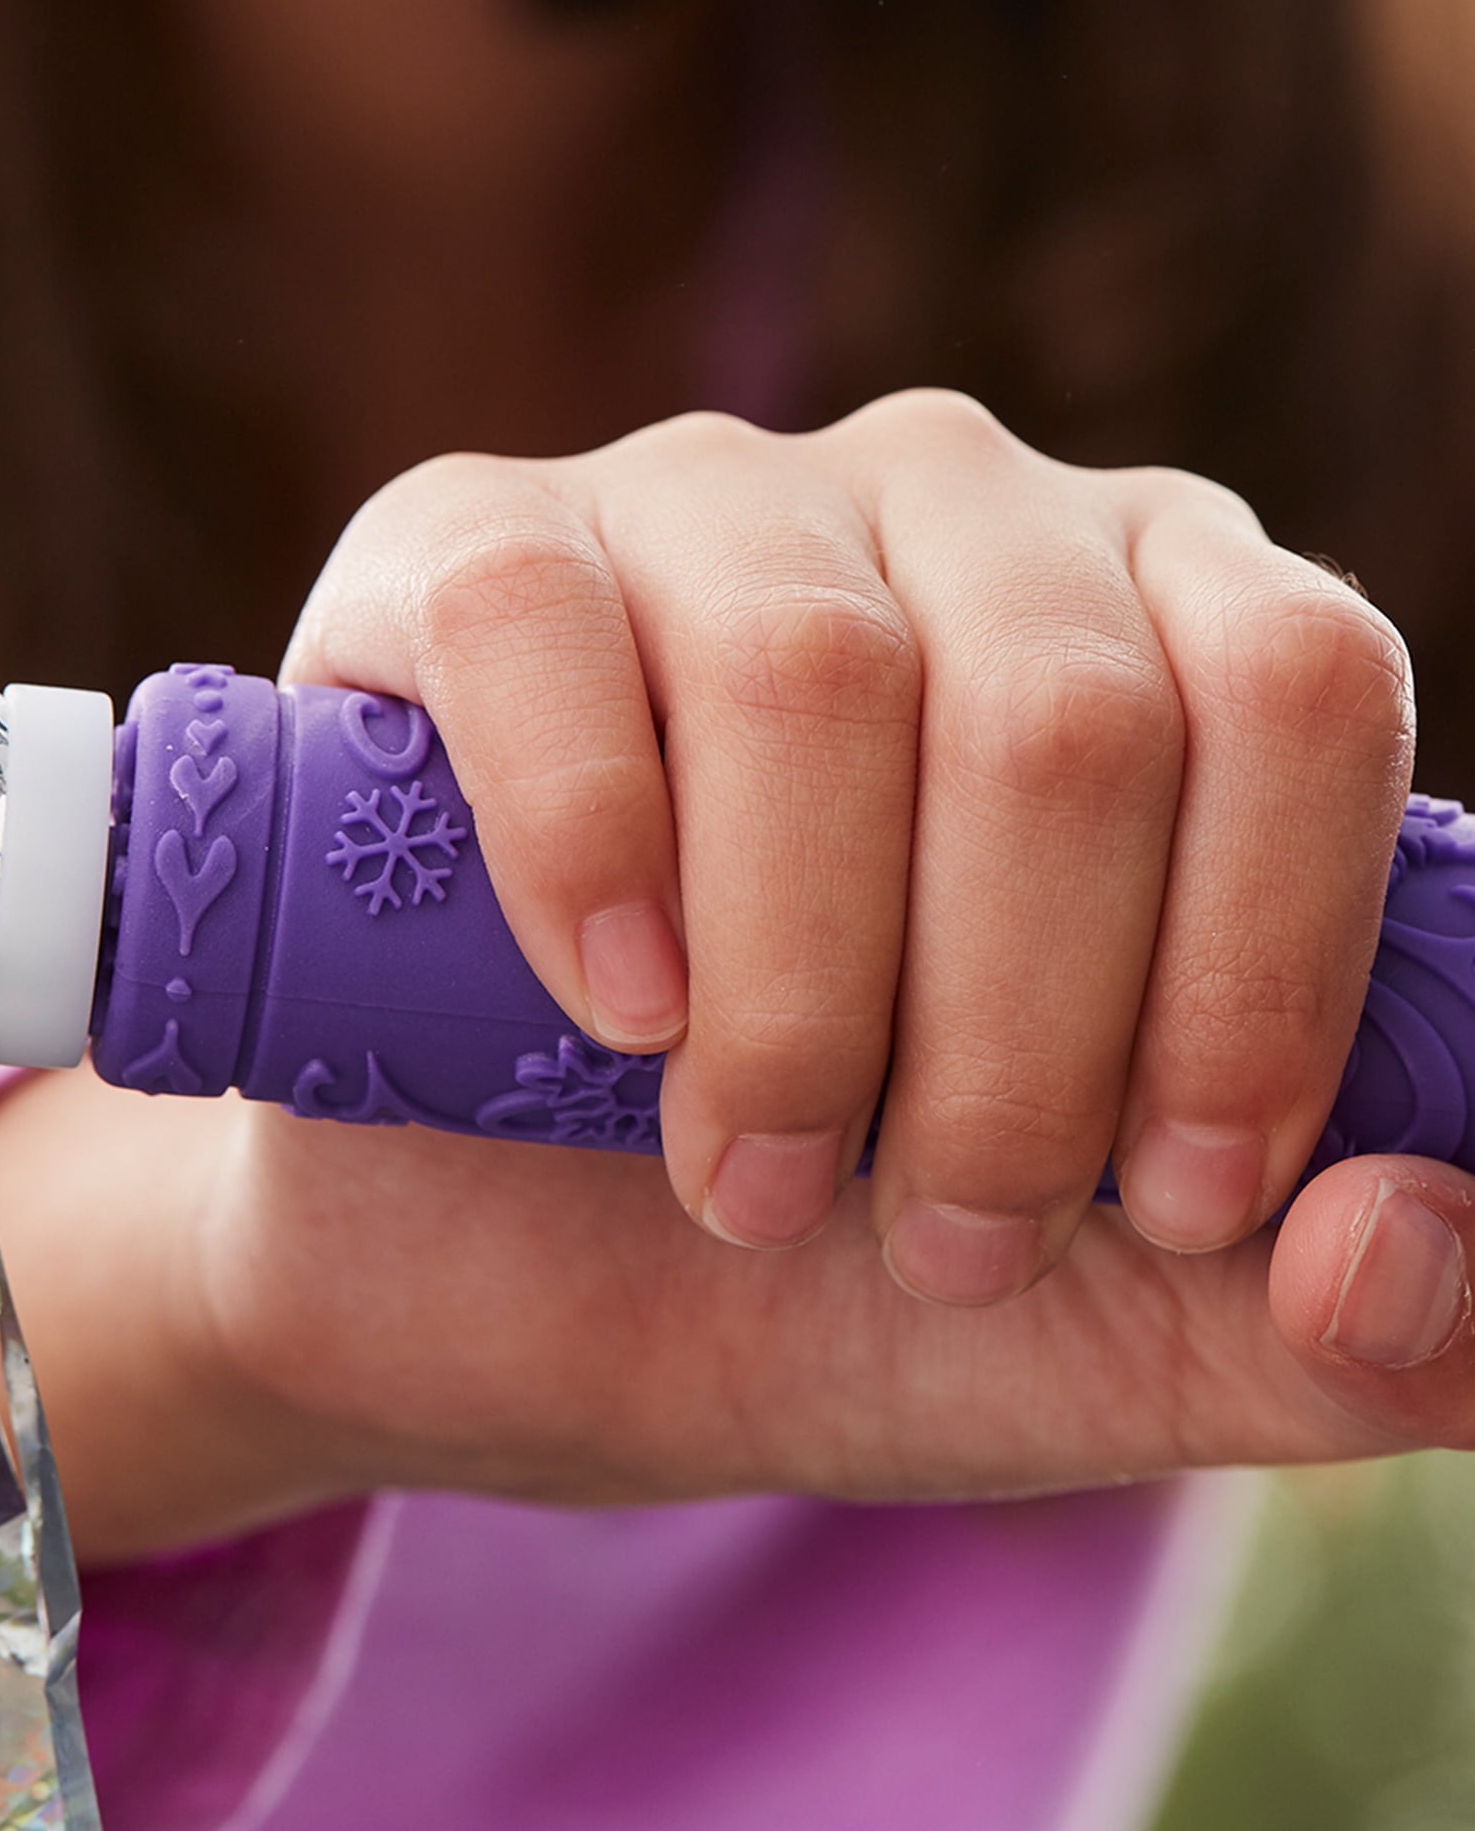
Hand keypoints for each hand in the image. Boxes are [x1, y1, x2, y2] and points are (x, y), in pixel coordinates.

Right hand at [0, 393, 1474, 1561]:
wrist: (488, 1267)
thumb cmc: (803, 1251)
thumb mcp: (1088, 1334)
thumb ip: (1318, 1333)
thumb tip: (1414, 1233)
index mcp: (1146, 632)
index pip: (1294, 688)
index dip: (1259, 972)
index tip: (1159, 1207)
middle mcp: (939, 510)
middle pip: (1059, 712)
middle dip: (1006, 1048)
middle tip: (924, 1233)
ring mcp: (693, 504)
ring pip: (812, 670)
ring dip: (793, 994)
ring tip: (743, 1169)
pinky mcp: (461, 547)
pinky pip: (537, 630)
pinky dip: (584, 849)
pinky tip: (610, 1003)